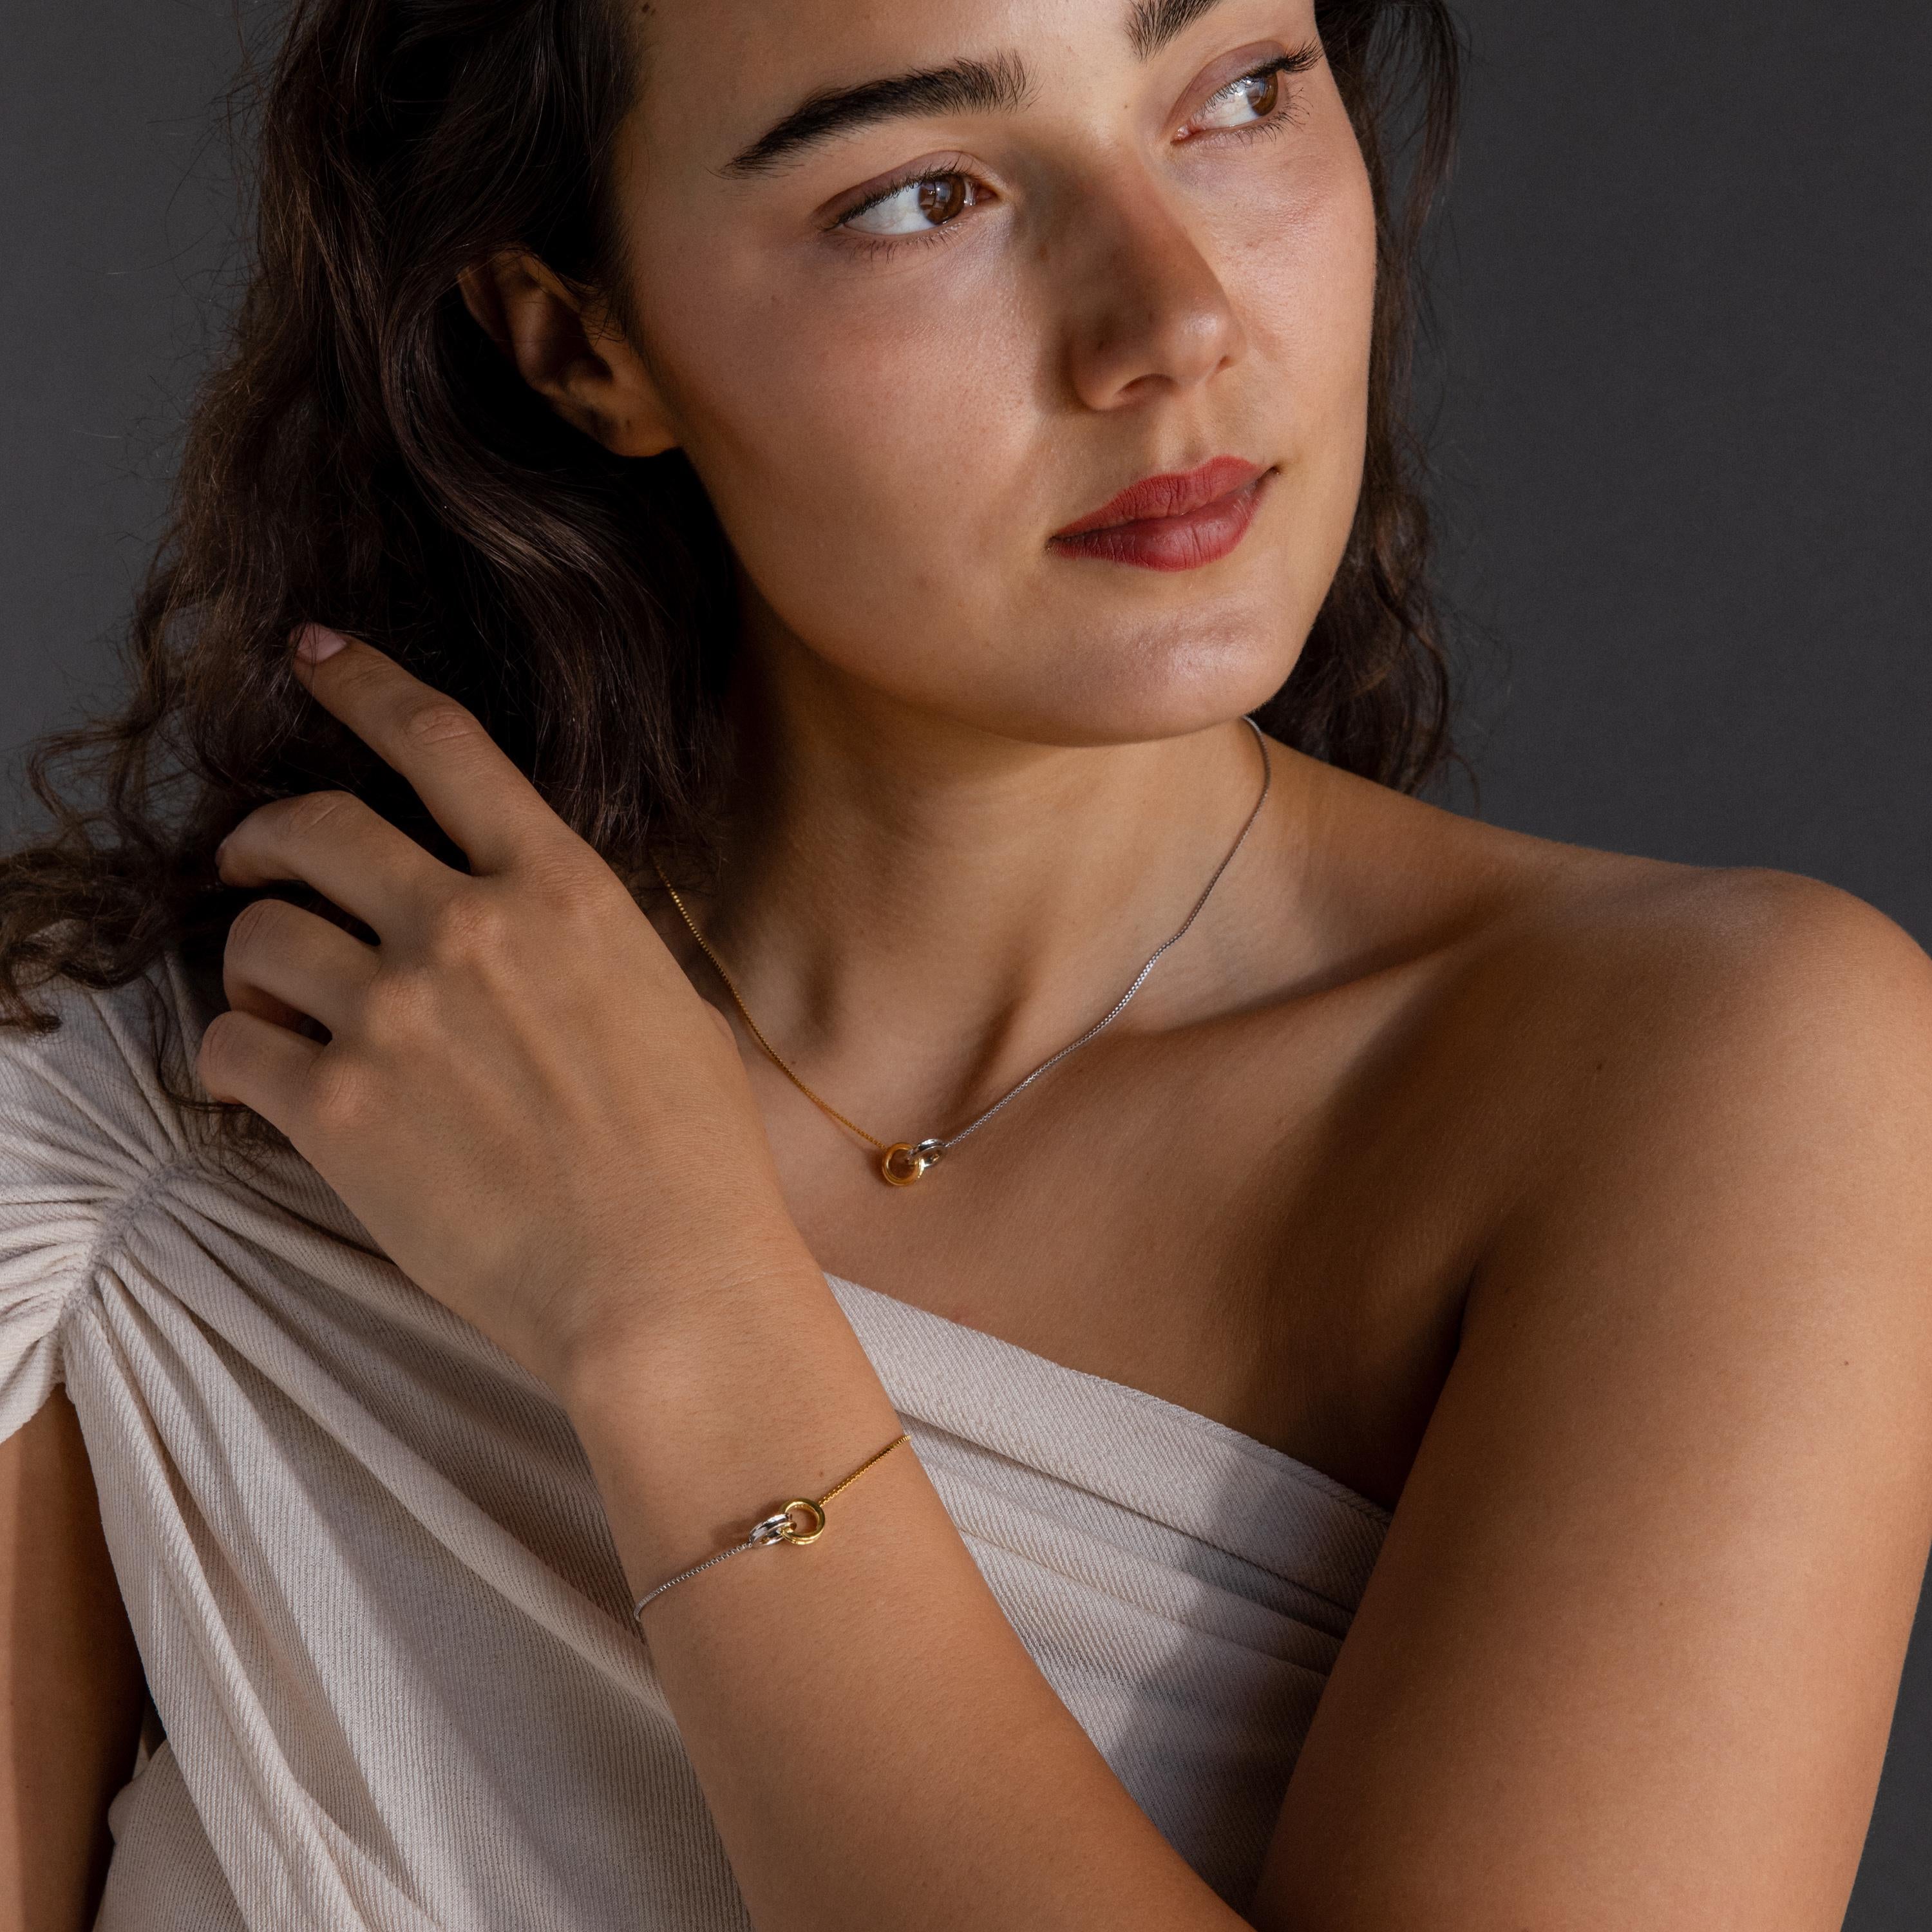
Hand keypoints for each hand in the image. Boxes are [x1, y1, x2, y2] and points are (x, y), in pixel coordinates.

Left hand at [201, 626, 811, 1393]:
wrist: (668, 1286)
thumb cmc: (695, 1160)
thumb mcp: (666, 1006)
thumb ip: (579, 942)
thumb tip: (521, 925)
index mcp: (562, 891)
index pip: (442, 743)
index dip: (365, 683)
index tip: (317, 654)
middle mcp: (468, 929)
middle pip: (318, 825)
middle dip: (268, 834)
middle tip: (257, 862)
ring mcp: (396, 1017)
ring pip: (257, 937)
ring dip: (251, 960)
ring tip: (276, 999)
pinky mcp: (340, 1112)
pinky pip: (230, 1050)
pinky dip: (235, 1055)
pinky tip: (269, 1075)